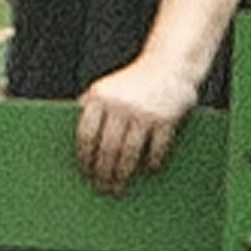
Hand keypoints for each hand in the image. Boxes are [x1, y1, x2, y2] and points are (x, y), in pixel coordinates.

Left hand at [70, 58, 197, 193]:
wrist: (170, 62)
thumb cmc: (134, 81)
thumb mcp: (107, 87)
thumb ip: (91, 107)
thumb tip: (79, 144)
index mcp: (100, 96)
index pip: (86, 134)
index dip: (84, 156)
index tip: (84, 172)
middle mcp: (120, 104)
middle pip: (107, 148)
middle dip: (103, 172)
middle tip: (102, 188)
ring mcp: (143, 111)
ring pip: (129, 152)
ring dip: (122, 174)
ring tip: (119, 187)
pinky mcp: (166, 118)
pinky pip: (156, 148)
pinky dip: (151, 162)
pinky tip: (147, 171)